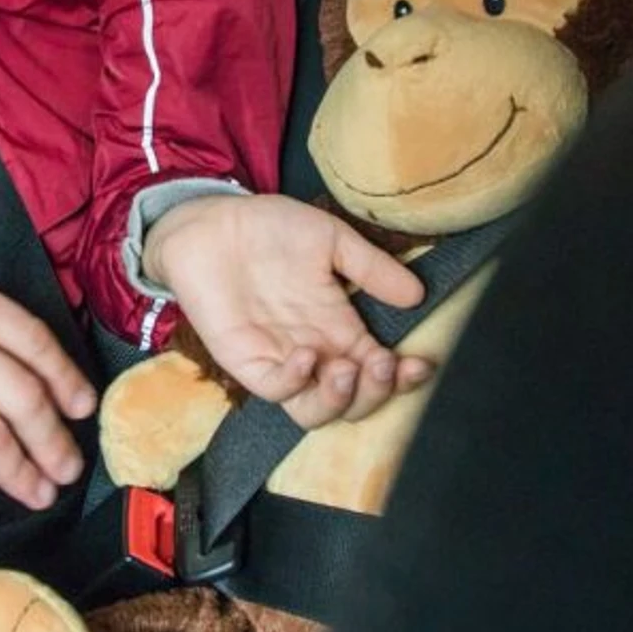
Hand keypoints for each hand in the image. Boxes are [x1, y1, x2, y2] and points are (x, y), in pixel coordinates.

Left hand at [140, 194, 430, 428]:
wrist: (210, 221)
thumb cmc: (268, 228)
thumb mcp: (330, 239)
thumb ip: (370, 267)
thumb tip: (416, 295)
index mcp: (338, 328)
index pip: (378, 369)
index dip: (404, 376)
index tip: (423, 362)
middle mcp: (315, 352)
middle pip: (354, 401)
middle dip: (377, 393)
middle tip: (385, 364)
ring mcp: (279, 360)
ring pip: (316, 411)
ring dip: (341, 400)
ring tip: (350, 369)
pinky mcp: (245, 361)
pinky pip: (275, 389)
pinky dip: (295, 381)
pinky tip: (306, 354)